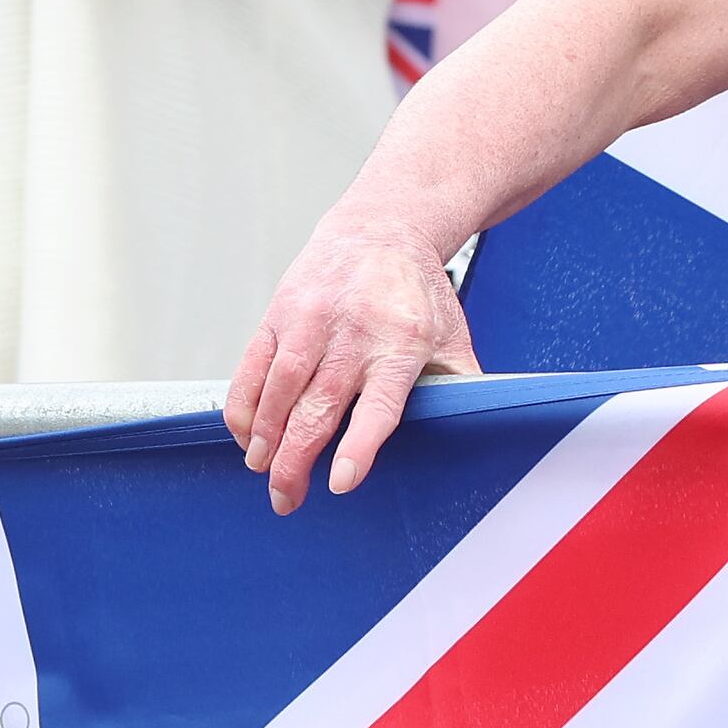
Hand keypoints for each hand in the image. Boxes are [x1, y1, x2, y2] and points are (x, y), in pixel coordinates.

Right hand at [226, 207, 477, 511]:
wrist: (380, 228)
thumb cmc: (417, 293)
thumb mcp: (451, 335)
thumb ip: (460, 383)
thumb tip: (483, 429)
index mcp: (401, 344)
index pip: (379, 405)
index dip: (359, 445)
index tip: (341, 482)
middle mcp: (352, 333)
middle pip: (318, 406)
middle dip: (296, 459)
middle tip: (287, 499)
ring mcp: (309, 321)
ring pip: (279, 389)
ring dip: (265, 436)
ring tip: (262, 471)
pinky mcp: (278, 313)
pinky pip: (252, 366)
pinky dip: (244, 404)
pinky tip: (246, 434)